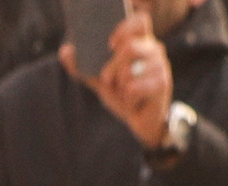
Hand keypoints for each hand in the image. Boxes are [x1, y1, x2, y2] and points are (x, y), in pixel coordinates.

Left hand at [86, 12, 175, 141]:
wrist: (140, 122)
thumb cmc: (123, 95)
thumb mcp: (100, 81)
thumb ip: (83, 67)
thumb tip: (64, 52)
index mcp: (141, 42)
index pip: (140, 20)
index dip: (124, 28)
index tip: (110, 45)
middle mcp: (154, 49)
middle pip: (128, 47)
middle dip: (111, 68)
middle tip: (108, 80)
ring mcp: (160, 66)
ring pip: (128, 71)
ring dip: (120, 88)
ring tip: (125, 93)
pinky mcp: (163, 84)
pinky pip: (133, 89)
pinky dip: (127, 100)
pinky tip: (134, 103)